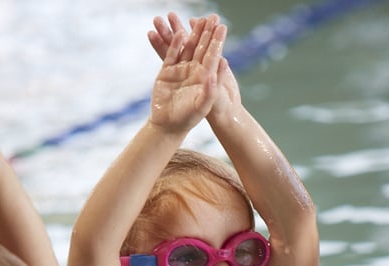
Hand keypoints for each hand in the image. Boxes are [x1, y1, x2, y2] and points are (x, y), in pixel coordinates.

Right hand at [149, 14, 225, 131]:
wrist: (167, 126)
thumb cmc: (188, 119)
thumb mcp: (203, 106)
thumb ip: (211, 89)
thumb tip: (219, 67)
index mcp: (204, 77)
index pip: (212, 55)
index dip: (216, 41)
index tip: (222, 27)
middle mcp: (193, 72)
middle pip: (200, 47)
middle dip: (206, 32)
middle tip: (212, 16)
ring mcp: (180, 71)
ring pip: (185, 47)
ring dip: (188, 33)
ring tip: (193, 18)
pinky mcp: (166, 72)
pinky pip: (170, 54)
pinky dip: (173, 43)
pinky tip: (178, 33)